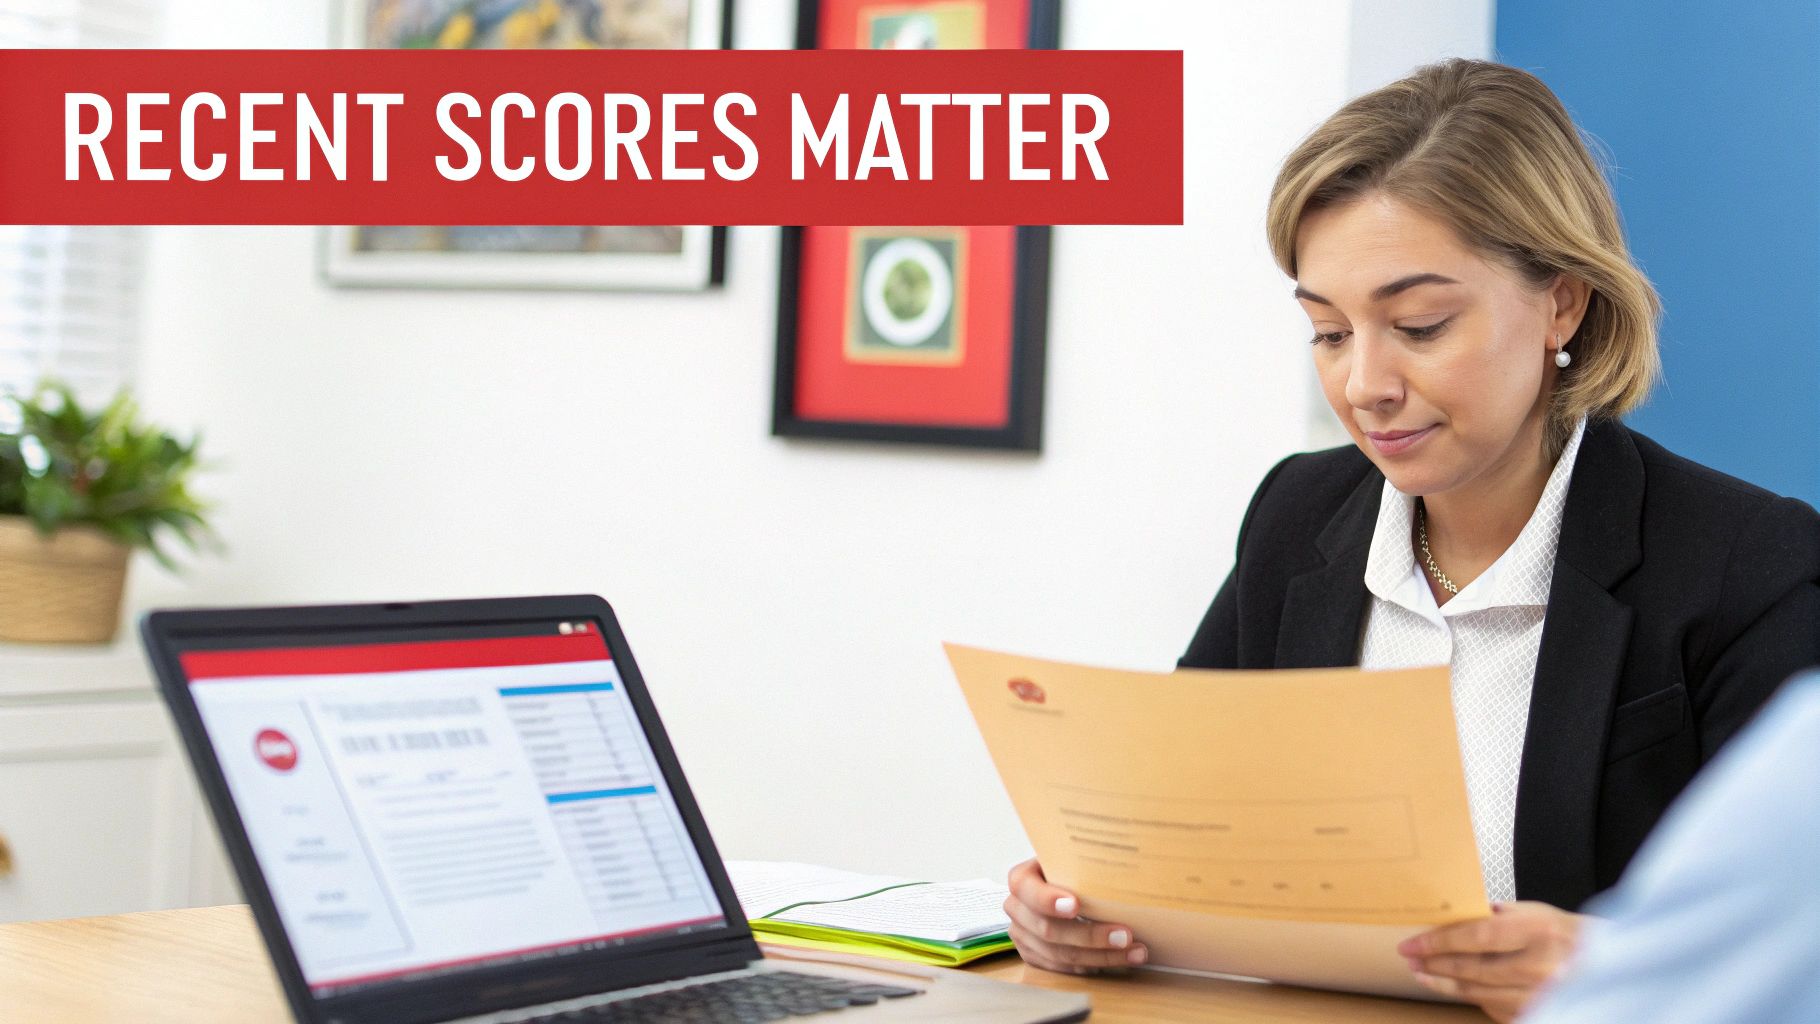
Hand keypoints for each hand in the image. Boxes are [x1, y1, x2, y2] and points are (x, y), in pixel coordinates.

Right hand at [1003, 858, 1148, 973]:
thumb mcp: (1071, 858)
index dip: (1049, 900)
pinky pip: (1060, 968)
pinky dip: (1089, 966)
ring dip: (1099, 956)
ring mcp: (1022, 934)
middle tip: (1124, 935)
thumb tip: (1122, 860)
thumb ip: (1085, 862)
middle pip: (1048, 929)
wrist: (1058, 883)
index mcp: (1021, 879)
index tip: (1076, 905)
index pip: (1028, 889)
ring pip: (1058, 954)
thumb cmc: (1068, 869)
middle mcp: (1016, 908)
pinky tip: (1116, 961)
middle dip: (1090, 935)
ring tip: (1133, 952)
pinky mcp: (1032, 954)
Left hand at [1398, 901, 1584, 1022]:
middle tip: (1411, 957)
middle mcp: (1541, 968)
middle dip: (1434, 964)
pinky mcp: (1540, 1013)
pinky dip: (1471, 997)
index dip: (1439, 942)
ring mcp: (1542, 996)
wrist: (1607, 965)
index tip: (1413, 944)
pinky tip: (1453, 988)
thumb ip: (1495, 916)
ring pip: (1478, 993)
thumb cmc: (1568, 934)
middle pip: (1472, 969)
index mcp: (1539, 932)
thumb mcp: (1535, 913)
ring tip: (1422, 973)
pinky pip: (1495, 1008)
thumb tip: (1452, 917)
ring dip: (1444, 983)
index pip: (1476, 937)